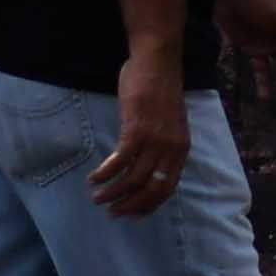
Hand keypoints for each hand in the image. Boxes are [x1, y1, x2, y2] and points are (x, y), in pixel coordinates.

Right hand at [90, 68, 191, 217]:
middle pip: (151, 189)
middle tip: (113, 212)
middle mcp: (171, 149)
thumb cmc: (160, 88)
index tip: (133, 214)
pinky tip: (94, 178)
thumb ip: (163, 144)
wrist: (158, 61)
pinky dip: (105, 173)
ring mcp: (155, 140)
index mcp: (181, 149)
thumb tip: (148, 164)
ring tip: (97, 198)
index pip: (168, 188)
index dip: (149, 205)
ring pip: (133, 179)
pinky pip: (119, 161)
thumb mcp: (170, 122)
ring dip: (113, 192)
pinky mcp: (137, 129)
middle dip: (130, 205)